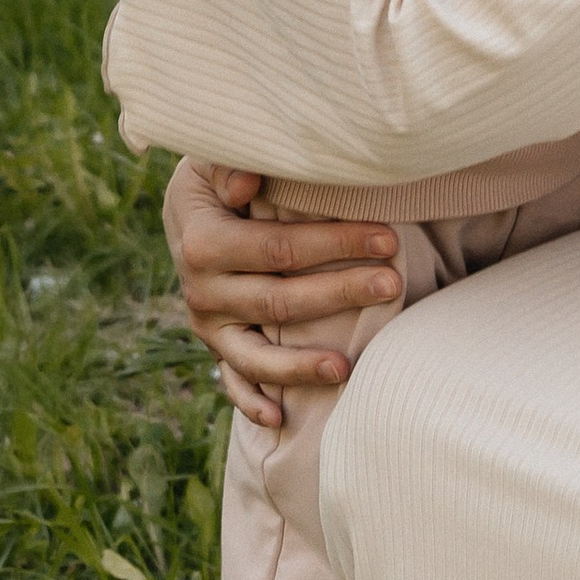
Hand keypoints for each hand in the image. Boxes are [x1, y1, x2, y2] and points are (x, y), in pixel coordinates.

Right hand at [164, 156, 402, 428]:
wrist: (187, 210)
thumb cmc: (217, 178)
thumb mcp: (212, 159)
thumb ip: (230, 163)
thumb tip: (245, 184)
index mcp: (204, 243)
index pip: (279, 249)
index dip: (334, 244)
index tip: (386, 239)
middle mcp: (202, 290)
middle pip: (279, 301)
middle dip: (340, 293)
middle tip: (392, 284)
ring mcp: (208, 325)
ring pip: (256, 355)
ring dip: (300, 366)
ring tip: (346, 369)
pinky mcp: (216, 346)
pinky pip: (233, 381)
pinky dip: (252, 403)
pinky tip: (280, 419)